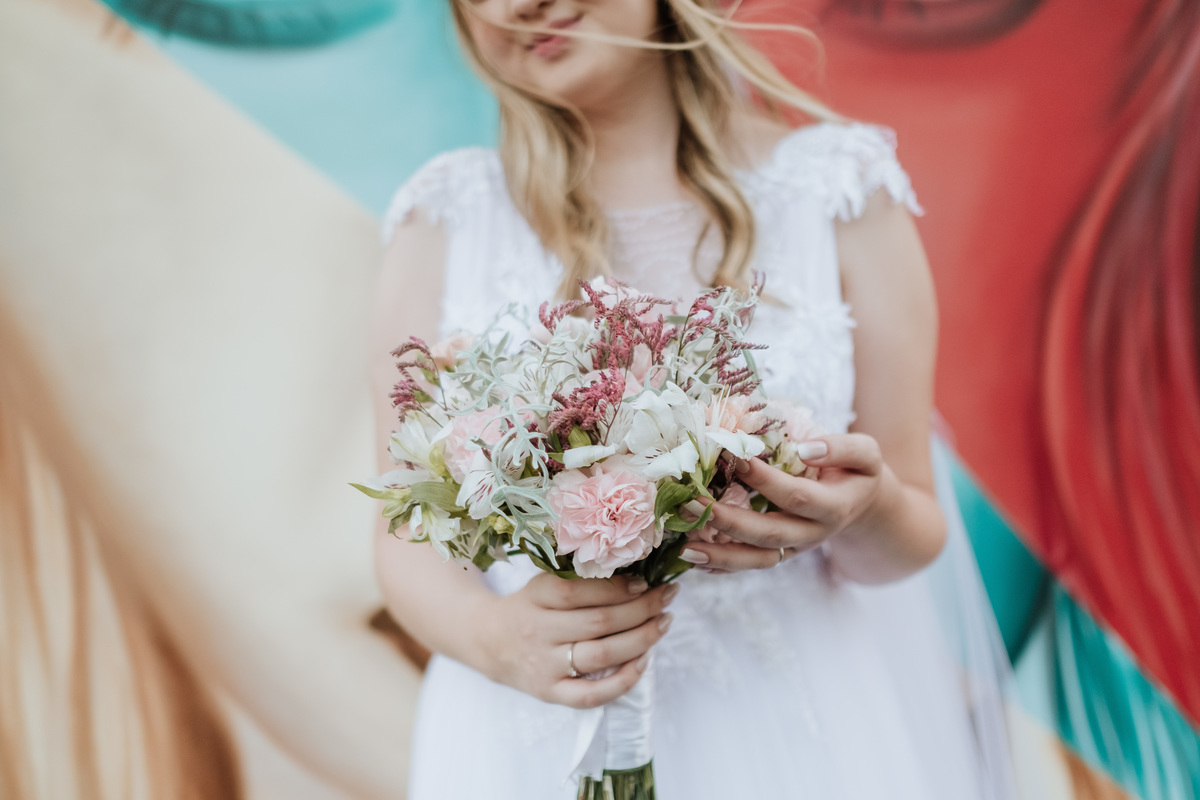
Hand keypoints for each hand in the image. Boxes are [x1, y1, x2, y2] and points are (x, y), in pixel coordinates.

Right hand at [477, 572, 677, 708]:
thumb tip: (634, 575)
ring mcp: (544, 665)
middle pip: (598, 622)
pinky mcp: (549, 692)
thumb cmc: (527, 607)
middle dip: (642, 608)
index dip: (616, 587)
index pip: (579, 591)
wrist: (487, 642)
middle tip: (667, 597)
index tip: (644, 582)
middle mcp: (538, 631)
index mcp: (535, 597)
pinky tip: (644, 661)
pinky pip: (590, 695)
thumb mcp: (541, 583)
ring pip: (601, 655)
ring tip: (664, 623)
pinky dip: (623, 681)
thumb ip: (578, 578)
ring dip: (641, 639)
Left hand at [680, 433, 886, 572]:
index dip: (766, 480)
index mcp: (834, 507)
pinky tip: (691, 557)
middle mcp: (812, 533)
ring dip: (719, 555)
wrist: (861, 505)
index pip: (795, 496)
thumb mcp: (865, 454)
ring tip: (684, 547)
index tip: (736, 457)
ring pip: (757, 560)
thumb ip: (842, 448)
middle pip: (770, 535)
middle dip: (729, 521)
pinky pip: (749, 566)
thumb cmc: (855, 472)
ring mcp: (794, 548)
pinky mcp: (779, 553)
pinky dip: (720, 566)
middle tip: (692, 502)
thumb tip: (804, 448)